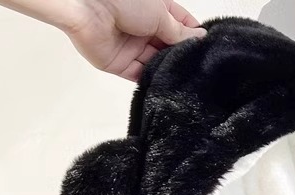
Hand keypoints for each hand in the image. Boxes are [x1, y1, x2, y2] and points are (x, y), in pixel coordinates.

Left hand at [64, 0, 205, 80]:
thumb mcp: (161, 14)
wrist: (87, 8)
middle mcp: (144, 28)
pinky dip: (152, 80)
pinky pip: (139, 75)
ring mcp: (132, 46)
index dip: (193, 36)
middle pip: (168, 46)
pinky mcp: (120, 64)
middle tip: (200, 69)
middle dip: (181, 55)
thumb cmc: (124, 0)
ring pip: (156, 62)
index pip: (180, 25)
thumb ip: (180, 32)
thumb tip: (200, 39)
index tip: (208, 48)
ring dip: (168, 69)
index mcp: (155, 10)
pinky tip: (167, 86)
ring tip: (186, 79)